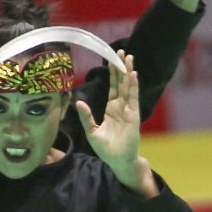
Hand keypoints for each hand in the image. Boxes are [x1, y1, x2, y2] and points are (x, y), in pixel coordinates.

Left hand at [75, 53, 156, 195]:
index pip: (113, 88)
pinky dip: (133, 86)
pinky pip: (133, 98)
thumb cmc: (106, 149)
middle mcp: (121, 107)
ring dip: (128, 72)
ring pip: (128, 87)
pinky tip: (133, 75)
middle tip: (120, 51)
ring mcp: (128, 110)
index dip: (112, 74)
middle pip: (121, 83)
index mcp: (111, 110)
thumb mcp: (91, 132)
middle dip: (121, 68)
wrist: (118, 160)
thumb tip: (77, 102)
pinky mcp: (134, 115)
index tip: (111, 60)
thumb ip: (86, 116)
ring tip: (128, 57)